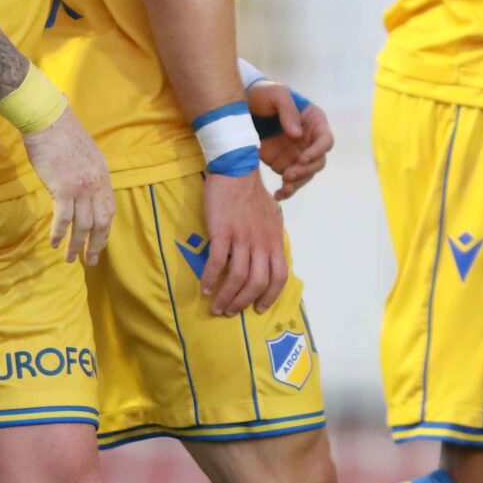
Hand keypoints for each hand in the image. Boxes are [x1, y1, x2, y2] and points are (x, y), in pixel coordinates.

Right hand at [21, 108, 113, 264]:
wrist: (48, 120)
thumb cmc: (62, 134)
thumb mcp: (86, 154)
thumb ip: (88, 174)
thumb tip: (83, 190)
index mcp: (103, 175)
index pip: (108, 209)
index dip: (105, 229)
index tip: (99, 243)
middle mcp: (96, 184)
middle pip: (101, 222)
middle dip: (96, 244)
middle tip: (91, 261)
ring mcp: (80, 187)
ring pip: (83, 225)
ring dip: (76, 245)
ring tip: (71, 259)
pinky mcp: (62, 188)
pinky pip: (63, 218)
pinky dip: (59, 233)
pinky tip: (54, 244)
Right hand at [200, 170, 288, 315]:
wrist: (237, 170)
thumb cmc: (253, 193)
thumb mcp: (272, 216)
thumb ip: (271, 236)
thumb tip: (269, 252)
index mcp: (275, 241)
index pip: (279, 277)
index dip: (269, 296)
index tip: (258, 308)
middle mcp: (261, 243)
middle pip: (257, 283)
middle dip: (243, 302)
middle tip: (230, 311)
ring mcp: (242, 238)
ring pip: (238, 278)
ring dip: (226, 297)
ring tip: (216, 307)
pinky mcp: (223, 232)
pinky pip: (217, 262)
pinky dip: (210, 278)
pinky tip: (204, 287)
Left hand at [249, 81, 333, 199]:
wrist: (240, 107)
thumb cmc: (262, 94)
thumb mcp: (275, 93)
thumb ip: (288, 111)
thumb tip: (298, 135)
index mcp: (314, 121)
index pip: (325, 140)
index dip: (317, 151)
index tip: (301, 158)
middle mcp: (310, 140)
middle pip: (318, 161)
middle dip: (306, 170)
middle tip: (288, 175)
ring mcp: (298, 153)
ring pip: (306, 174)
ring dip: (298, 183)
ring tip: (284, 187)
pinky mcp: (284, 163)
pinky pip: (291, 181)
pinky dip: (287, 190)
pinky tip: (278, 195)